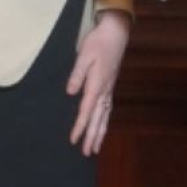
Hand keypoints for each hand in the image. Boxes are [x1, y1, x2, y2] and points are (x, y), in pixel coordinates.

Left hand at [66, 9, 129, 156]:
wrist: (116, 33)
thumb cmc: (98, 42)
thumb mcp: (84, 55)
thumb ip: (77, 74)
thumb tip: (70, 92)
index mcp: (97, 84)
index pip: (87, 110)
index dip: (80, 126)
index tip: (73, 140)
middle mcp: (105, 90)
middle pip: (98, 118)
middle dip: (92, 135)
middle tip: (87, 153)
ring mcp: (109, 88)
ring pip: (105, 115)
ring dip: (100, 132)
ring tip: (96, 147)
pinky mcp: (110, 85)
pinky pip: (108, 108)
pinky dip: (105, 121)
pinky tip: (102, 126)